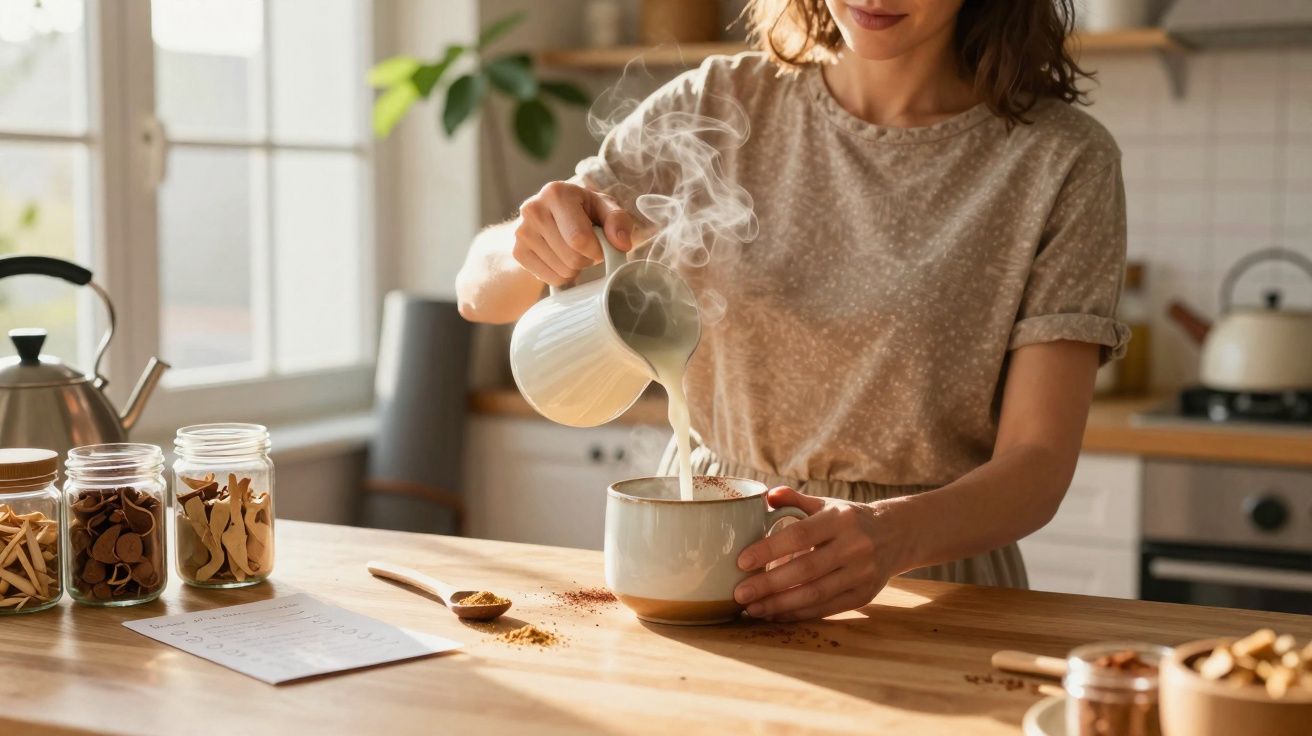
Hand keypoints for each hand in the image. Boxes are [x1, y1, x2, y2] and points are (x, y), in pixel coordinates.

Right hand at [513, 180, 633, 286]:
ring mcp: (522, 232)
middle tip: (586, 249)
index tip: (600, 246)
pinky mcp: (517, 251)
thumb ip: (618, 220)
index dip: (597, 250)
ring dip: (575, 268)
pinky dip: (562, 275)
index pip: (579, 238)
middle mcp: (533, 209)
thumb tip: (621, 243)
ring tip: (573, 251)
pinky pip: (550, 278)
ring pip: (562, 271)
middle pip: (571, 258)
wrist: (551, 216)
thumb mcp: (605, 208)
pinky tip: (561, 259)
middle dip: (587, 260)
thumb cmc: (584, 211)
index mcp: (556, 193)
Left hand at [733, 487, 892, 621]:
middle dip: (768, 584)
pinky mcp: (864, 596)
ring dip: (780, 604)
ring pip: (816, 594)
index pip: (800, 535)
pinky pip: (826, 609)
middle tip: (739, 593)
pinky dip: (798, 614)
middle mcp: (854, 546)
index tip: (741, 560)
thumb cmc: (849, 519)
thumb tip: (767, 495)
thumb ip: (795, 500)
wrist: (897, 535)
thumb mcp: (826, 504)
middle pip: (805, 570)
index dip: (769, 549)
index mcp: (840, 519)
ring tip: (752, 608)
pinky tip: (775, 614)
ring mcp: (862, 573)